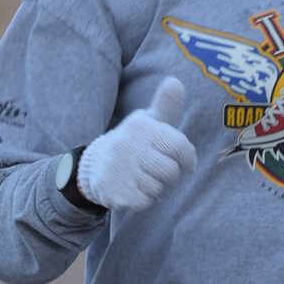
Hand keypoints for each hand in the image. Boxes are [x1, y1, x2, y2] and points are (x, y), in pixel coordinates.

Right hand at [77, 75, 196, 210]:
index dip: (188, 159)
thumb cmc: (134, 143)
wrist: (94, 166)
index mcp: (141, 126)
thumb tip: (176, 81)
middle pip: (171, 171)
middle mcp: (129, 145)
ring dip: (156, 188)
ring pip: (158, 188)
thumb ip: (166, 104)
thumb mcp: (148, 121)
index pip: (179, 147)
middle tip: (158, 171)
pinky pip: (145, 201)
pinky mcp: (116, 191)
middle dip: (170, 175)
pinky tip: (134, 189)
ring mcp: (120, 169)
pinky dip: (144, 199)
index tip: (186, 163)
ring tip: (143, 178)